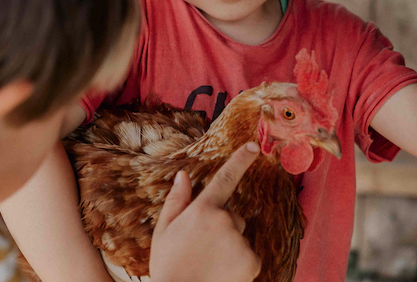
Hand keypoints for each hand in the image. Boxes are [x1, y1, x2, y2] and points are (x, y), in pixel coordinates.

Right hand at [149, 142, 262, 281]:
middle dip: (222, 227)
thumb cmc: (168, 266)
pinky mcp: (252, 261)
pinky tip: (221, 273)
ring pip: (240, 237)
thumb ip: (176, 201)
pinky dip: (239, 264)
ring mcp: (240, 241)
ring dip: (230, 247)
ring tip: (209, 264)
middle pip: (233, 216)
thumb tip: (184, 176)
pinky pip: (249, 256)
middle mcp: (225, 220)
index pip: (225, 178)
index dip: (240, 160)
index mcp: (202, 210)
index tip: (253, 147)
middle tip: (201, 248)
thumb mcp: (163, 231)